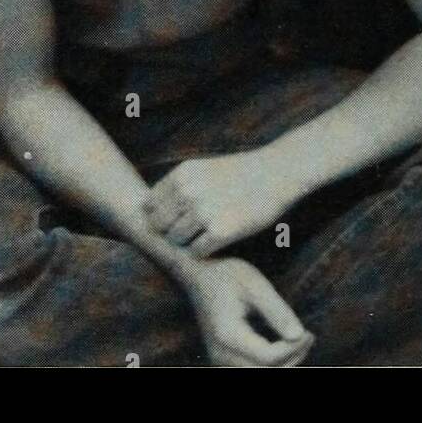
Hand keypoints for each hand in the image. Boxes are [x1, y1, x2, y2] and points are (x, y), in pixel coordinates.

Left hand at [142, 149, 300, 257]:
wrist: (275, 174)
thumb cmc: (239, 175)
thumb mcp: (202, 169)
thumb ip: (177, 187)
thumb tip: (146, 211)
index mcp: (182, 174)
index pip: (150, 206)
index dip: (159, 218)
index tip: (174, 222)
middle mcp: (189, 191)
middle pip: (160, 227)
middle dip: (171, 233)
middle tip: (189, 235)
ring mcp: (204, 211)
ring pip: (176, 242)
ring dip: (188, 244)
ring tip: (204, 238)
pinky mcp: (221, 231)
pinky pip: (197, 252)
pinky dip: (204, 252)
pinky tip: (217, 243)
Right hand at [185, 257, 313, 367]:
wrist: (197, 276)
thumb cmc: (226, 275)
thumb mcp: (254, 284)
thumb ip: (277, 311)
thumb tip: (299, 336)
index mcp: (228, 336)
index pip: (269, 357)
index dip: (294, 348)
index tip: (308, 332)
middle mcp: (221, 355)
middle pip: (265, 373)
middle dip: (292, 359)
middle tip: (308, 337)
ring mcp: (220, 360)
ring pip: (260, 374)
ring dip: (284, 364)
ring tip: (300, 341)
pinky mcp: (224, 359)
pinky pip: (253, 369)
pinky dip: (272, 364)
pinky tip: (285, 346)